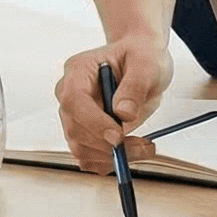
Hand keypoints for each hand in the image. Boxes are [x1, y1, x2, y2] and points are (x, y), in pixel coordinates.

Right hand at [53, 31, 172, 172]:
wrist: (141, 60)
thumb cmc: (141, 55)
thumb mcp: (146, 63)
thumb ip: (135, 86)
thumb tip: (123, 113)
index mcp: (78, 71)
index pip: (75, 101)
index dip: (94, 122)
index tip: (118, 136)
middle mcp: (70, 95)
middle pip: (76, 130)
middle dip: (108, 144)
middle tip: (142, 145)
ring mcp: (76, 117)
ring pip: (81, 148)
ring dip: (112, 156)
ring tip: (143, 147)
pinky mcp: (86, 134)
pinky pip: (90, 157)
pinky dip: (110, 162)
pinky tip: (133, 151)